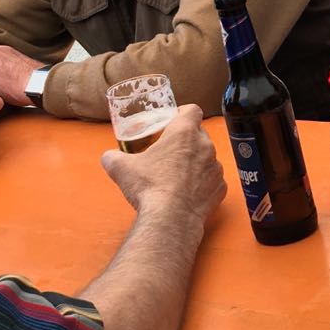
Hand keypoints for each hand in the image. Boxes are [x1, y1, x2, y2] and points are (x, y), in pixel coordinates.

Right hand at [102, 104, 225, 225]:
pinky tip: (188, 192)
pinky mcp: (221, 187)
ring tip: (178, 174)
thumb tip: (108, 157)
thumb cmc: (149, 187)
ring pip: (207, 157)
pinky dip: (202, 183)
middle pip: (199, 133)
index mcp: (184, 133)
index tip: (172, 121)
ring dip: (196, 161)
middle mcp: (205, 146)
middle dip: (187, 139)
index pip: (192, 110)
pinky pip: (212, 179)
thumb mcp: (121, 168)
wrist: (171, 218)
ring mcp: (215, 167)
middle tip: (170, 150)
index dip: (182, 113)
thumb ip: (113, 157)